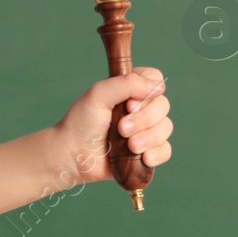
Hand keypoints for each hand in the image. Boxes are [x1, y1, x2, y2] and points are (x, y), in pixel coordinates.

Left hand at [51, 66, 172, 184]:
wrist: (72, 155)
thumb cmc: (81, 123)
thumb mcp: (98, 95)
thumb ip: (126, 84)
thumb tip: (157, 86)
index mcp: (129, 90)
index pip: (154, 79)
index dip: (147, 92)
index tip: (128, 105)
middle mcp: (140, 108)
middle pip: (163, 105)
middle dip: (144, 119)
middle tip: (121, 128)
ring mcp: (144, 130)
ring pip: (165, 128)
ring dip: (148, 138)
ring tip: (130, 146)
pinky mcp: (145, 151)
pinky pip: (165, 150)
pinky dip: (157, 154)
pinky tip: (143, 157)